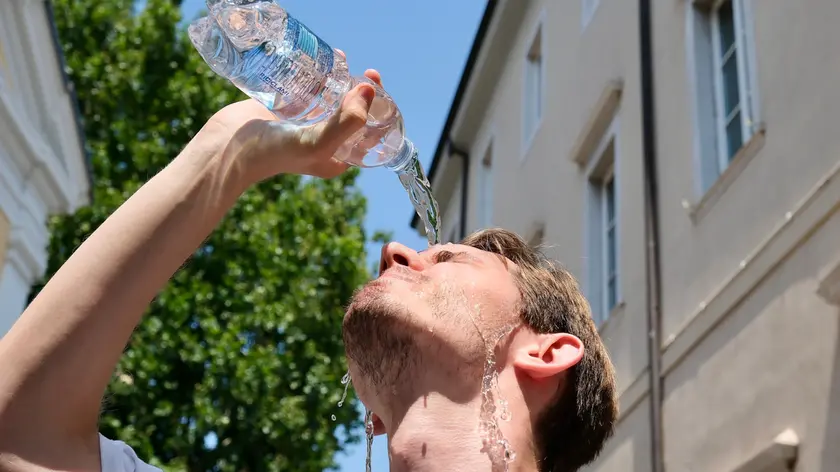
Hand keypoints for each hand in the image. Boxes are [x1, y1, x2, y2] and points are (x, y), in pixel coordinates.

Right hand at [198, 67, 382, 183]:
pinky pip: (310, 88)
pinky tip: (324, 61)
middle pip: (353, 112)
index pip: (369, 131)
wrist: (227, 148)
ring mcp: (305, 123)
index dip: (379, 109)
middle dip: (363, 93)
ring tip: (345, 64)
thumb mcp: (318, 143)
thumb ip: (348, 122)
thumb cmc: (274, 153)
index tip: (375, 87)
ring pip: (332, 98)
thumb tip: (368, 91)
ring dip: (343, 80)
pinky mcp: (287, 108)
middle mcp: (324, 141)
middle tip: (366, 74)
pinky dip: (320, 74)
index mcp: (337, 157)